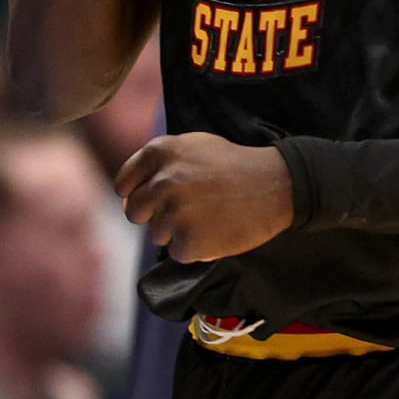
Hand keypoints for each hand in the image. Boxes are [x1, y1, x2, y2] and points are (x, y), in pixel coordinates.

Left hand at [115, 132, 294, 261]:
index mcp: (160, 152)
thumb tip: (128, 192)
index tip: (154, 198)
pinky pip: (177, 253)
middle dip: (154, 214)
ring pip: (157, 234)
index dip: (137, 194)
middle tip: (184, 210)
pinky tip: (214, 231)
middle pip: (134, 212)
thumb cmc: (233, 165)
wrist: (274, 185)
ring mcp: (175, 213)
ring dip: (177, 231)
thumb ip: (158, 163)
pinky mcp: (189, 242)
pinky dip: (193, 248)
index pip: (123, 185)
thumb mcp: (193, 146)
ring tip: (206, 217)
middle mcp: (162, 181)